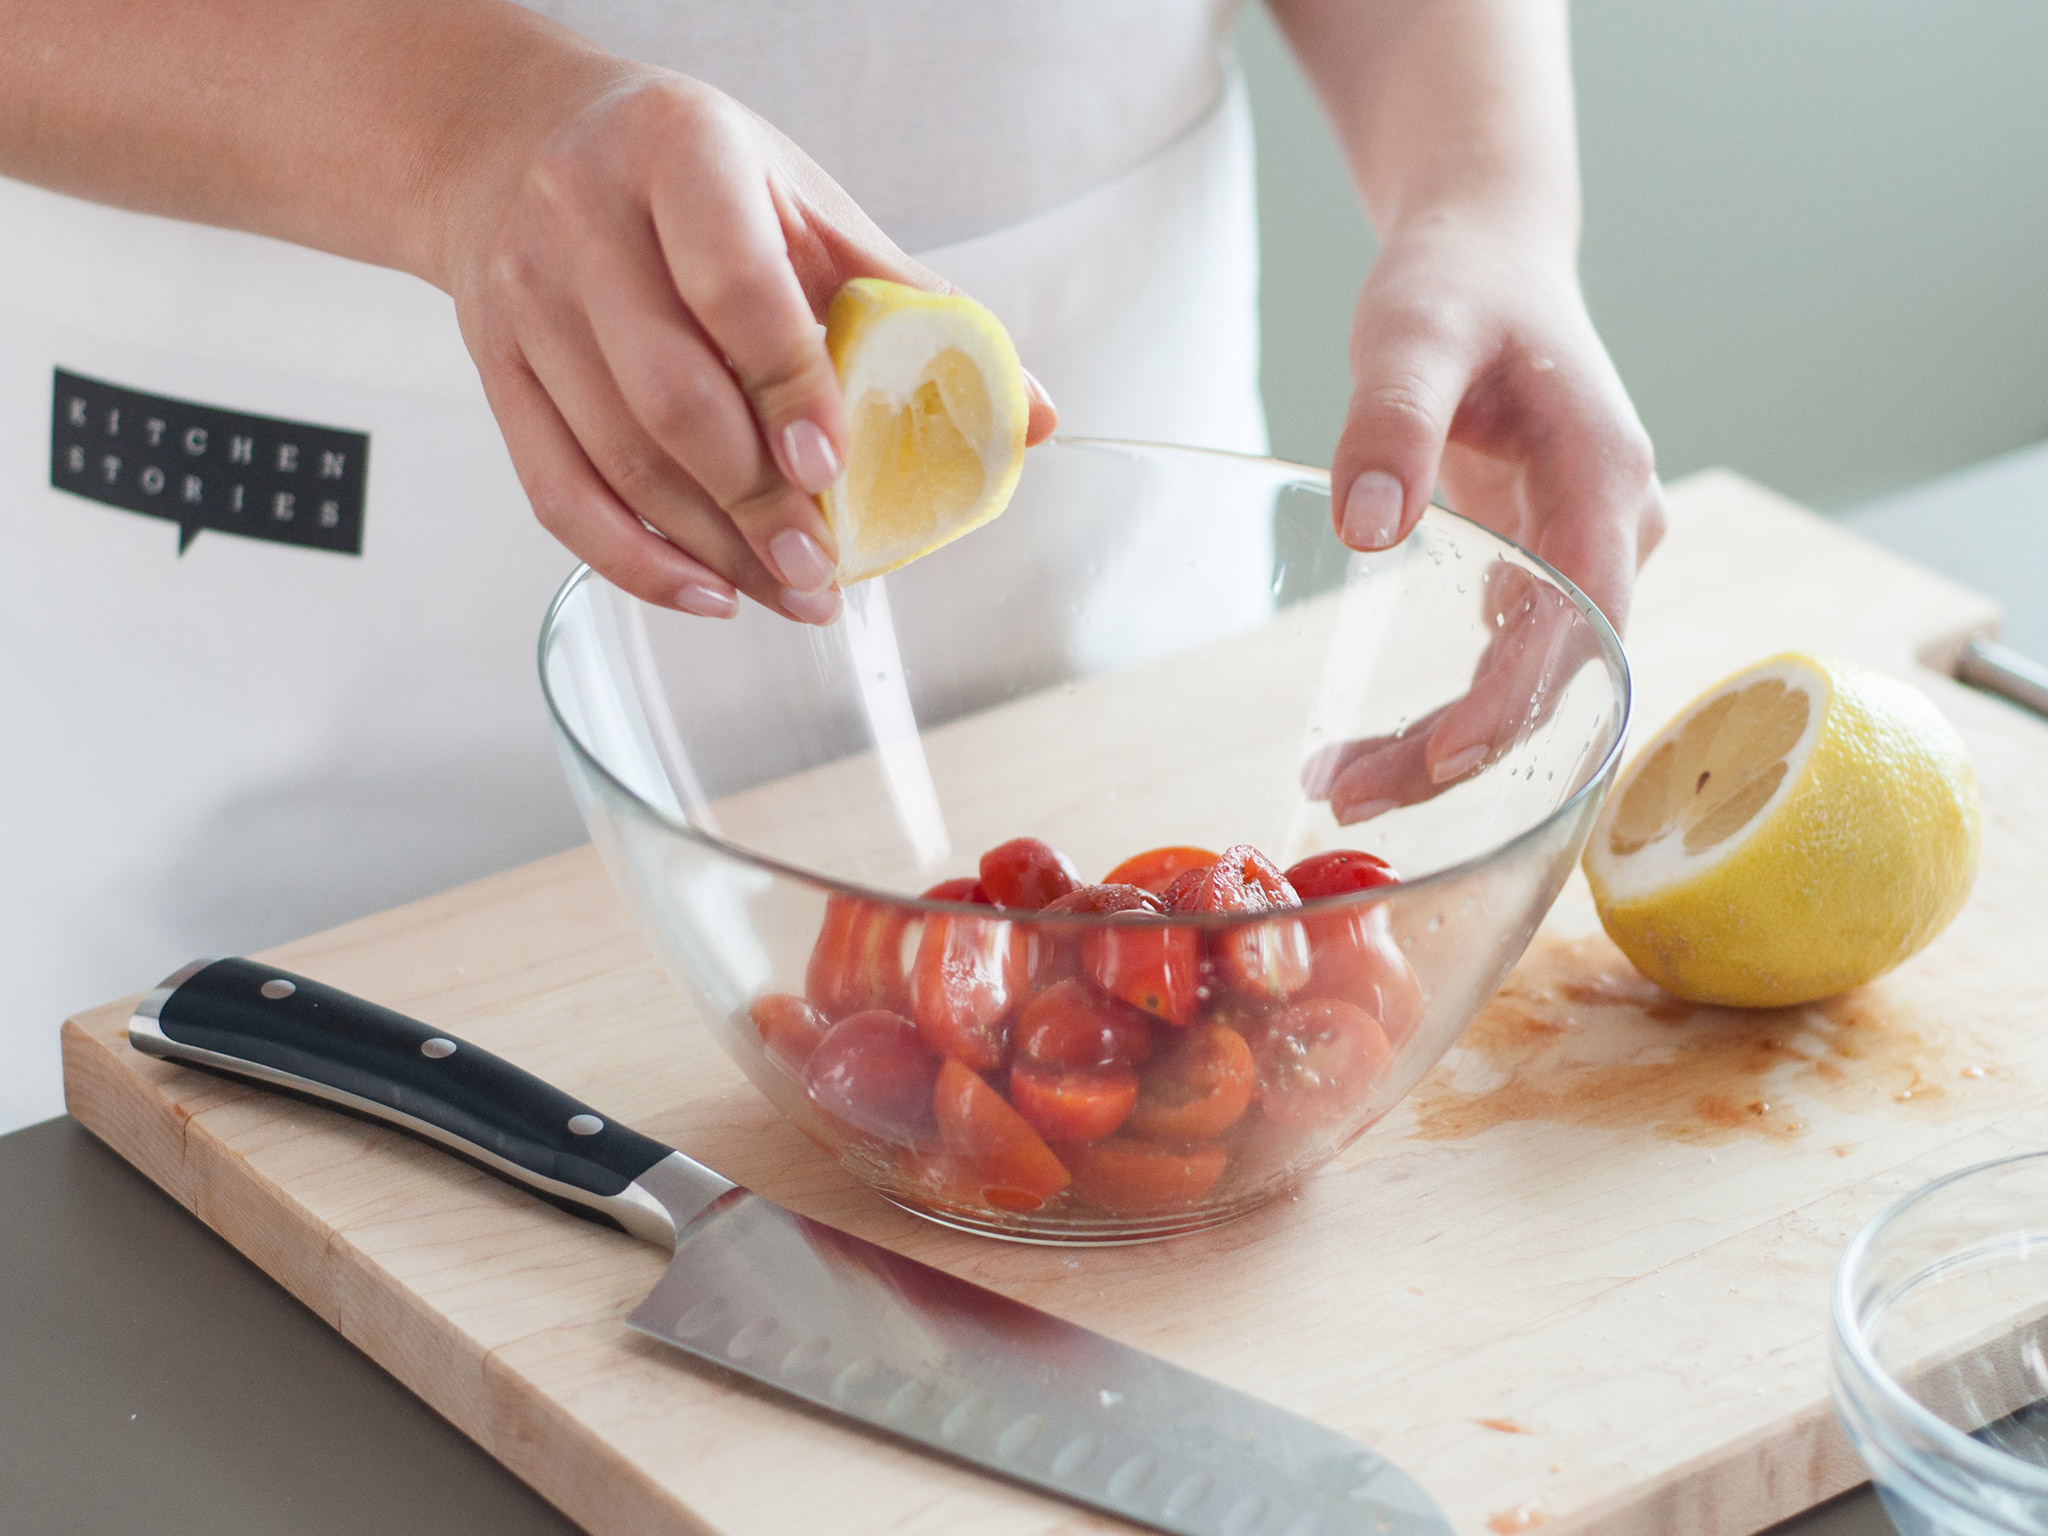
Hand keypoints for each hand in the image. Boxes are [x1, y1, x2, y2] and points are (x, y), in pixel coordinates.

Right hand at [440, 65, 1055, 623]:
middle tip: (823, 566)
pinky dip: (631, 560)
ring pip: (617, 458)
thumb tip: (1028, 414)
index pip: (735, 288)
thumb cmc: (683, 174)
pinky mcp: (492, 368)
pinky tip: (705, 592)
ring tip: (790, 593)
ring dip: (711, 548)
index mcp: (677, 152)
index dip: (790, 390)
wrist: (515, 141)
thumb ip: (906, 301)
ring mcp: (525, 299)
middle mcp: (580, 220)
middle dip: (755, 501)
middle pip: (669, 396)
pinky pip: (556, 491)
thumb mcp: (797, 200)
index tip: (834, 470)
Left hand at [1306, 219, 1662, 822]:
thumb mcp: (1412, 330)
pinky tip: (1372, 749)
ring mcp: (1587, 551)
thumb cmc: (1457, 282)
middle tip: (1345, 796)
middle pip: (1557, 673)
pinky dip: (1447, 709)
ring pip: (1532, 679)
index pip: (1582, 617)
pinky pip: (1509, 657)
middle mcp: (1615, 527)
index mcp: (1604, 475)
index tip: (1439, 762)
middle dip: (1460, 749)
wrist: (1488, 252)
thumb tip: (1370, 531)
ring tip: (1340, 784)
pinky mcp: (1547, 563)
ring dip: (1446, 743)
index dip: (1517, 701)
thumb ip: (1392, 418)